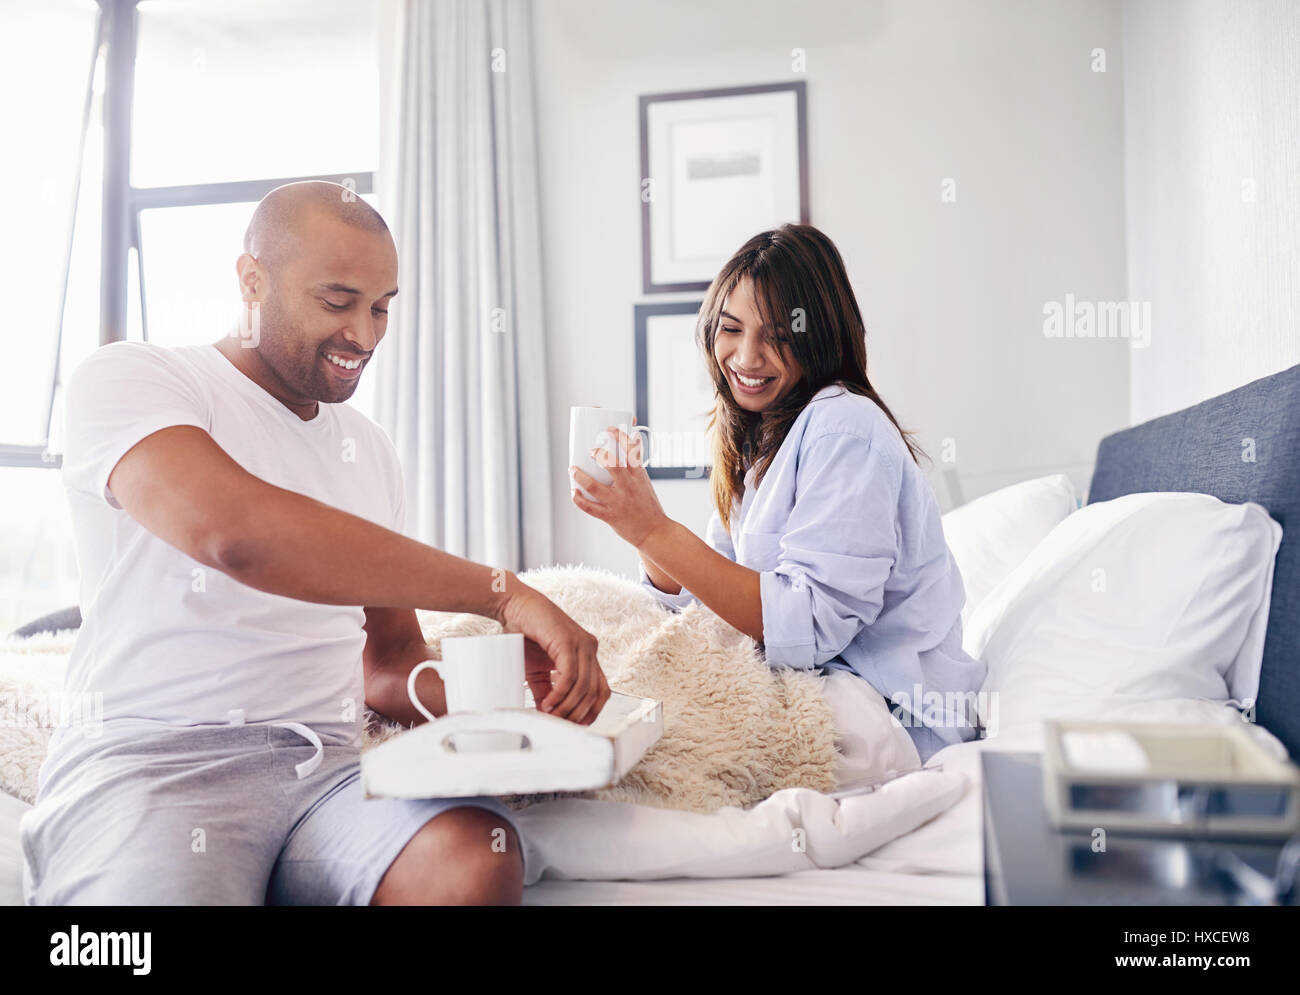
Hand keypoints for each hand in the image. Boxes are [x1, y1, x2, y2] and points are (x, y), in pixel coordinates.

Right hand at [495, 574, 609, 724]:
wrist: (513, 606)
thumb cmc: (525, 634)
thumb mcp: (538, 670)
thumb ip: (547, 691)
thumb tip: (548, 714)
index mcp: (587, 655)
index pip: (601, 690)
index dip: (591, 711)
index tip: (575, 725)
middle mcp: (589, 648)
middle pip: (596, 692)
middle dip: (578, 714)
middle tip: (559, 725)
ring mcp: (581, 643)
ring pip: (584, 686)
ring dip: (567, 707)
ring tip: (550, 715)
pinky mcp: (568, 640)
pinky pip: (570, 675)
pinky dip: (560, 693)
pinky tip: (548, 703)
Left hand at [570, 424, 671, 549]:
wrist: (654, 531)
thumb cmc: (648, 505)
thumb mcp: (644, 482)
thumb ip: (633, 467)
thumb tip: (627, 445)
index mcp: (639, 476)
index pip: (631, 451)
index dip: (620, 436)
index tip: (610, 429)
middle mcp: (628, 487)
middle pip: (612, 464)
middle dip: (598, 453)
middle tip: (591, 450)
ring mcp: (617, 502)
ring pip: (593, 486)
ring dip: (579, 475)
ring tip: (573, 469)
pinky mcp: (609, 516)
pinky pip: (589, 507)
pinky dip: (578, 499)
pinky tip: (573, 492)